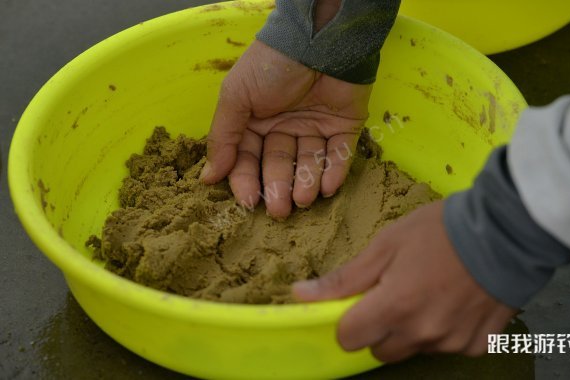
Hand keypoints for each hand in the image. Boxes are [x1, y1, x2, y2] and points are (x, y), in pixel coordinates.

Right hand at [200, 41, 371, 218]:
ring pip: (309, 164)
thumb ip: (223, 138)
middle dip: (279, 187)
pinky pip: (339, 154)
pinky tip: (327, 187)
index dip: (247, 181)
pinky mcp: (344, 126)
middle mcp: (284, 128)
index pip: (248, 159)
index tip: (250, 201)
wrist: (318, 39)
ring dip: (306, 183)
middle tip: (281, 210)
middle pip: (279, 165)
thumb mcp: (236, 97)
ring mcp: (315, 127)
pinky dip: (335, 172)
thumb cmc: (271, 66)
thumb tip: (208, 178)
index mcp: (256, 122)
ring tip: (304, 198)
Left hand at [293, 201, 516, 360]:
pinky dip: (445, 331)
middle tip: (396, 292)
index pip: (348, 339)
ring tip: (430, 291)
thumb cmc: (440, 230)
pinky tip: (455, 301)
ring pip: (414, 349)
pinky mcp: (479, 344)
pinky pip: (448, 347)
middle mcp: (422, 334)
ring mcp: (452, 343)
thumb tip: (300, 295)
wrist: (507, 230)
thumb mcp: (387, 244)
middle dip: (379, 327)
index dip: (348, 321)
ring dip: (412, 329)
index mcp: (394, 307)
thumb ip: (345, 278)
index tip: (360, 303)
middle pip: (380, 350)